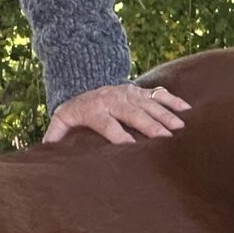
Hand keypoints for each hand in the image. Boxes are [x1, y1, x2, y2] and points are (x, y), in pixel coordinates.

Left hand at [43, 80, 190, 144]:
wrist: (85, 81)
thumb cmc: (75, 110)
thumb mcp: (61, 119)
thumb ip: (55, 134)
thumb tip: (46, 151)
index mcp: (95, 109)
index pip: (108, 124)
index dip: (118, 135)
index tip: (132, 147)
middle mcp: (113, 99)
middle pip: (133, 113)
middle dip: (150, 125)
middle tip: (166, 138)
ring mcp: (128, 93)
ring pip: (149, 104)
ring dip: (166, 115)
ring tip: (180, 128)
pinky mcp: (139, 90)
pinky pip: (158, 94)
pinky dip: (173, 100)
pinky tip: (188, 109)